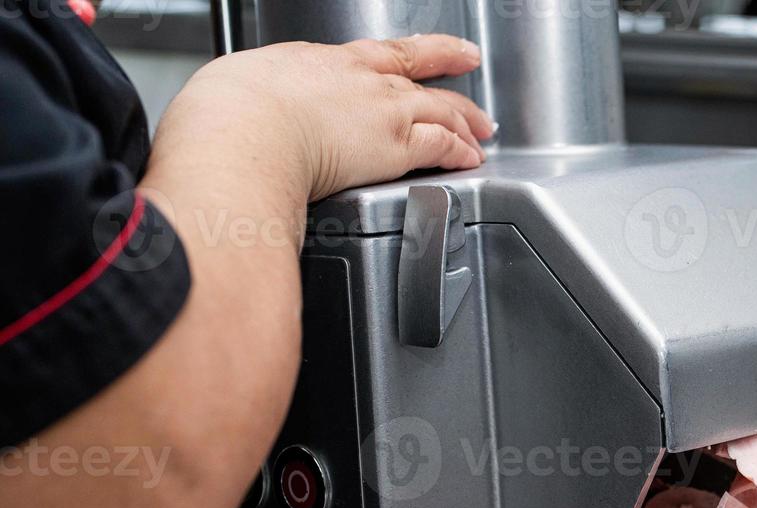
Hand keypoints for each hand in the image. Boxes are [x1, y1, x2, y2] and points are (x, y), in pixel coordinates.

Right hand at [159, 34, 494, 203]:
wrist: (244, 131)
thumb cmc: (229, 114)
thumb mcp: (241, 85)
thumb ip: (265, 97)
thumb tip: (255, 115)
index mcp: (322, 61)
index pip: (379, 53)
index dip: (410, 53)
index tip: (429, 52)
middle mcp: (361, 79)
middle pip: (418, 73)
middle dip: (449, 73)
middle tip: (468, 71)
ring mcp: (383, 110)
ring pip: (440, 108)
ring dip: (465, 121)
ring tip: (480, 132)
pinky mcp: (396, 145)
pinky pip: (443, 145)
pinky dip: (462, 150)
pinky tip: (471, 159)